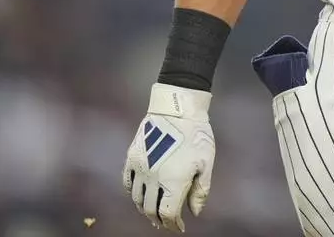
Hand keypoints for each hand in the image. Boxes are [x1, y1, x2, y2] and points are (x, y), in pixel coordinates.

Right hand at [123, 83, 215, 231]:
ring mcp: (140, 168)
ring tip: (153, 210)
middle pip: (150, 209)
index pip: (168, 214)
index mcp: (173, 182)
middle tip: (165, 222)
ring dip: (144, 208)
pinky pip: (127, 182)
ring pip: (137, 198)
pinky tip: (140, 194)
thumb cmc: (196, 134)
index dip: (173, 224)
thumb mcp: (206, 162)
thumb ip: (200, 190)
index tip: (179, 227)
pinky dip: (132, 193)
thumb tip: (194, 212)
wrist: (177, 108)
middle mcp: (153, 178)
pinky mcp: (132, 157)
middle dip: (158, 219)